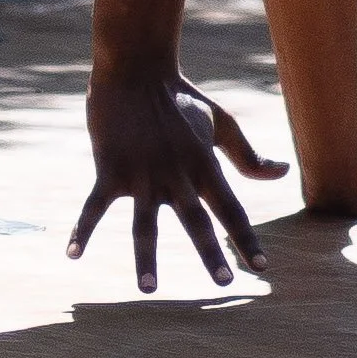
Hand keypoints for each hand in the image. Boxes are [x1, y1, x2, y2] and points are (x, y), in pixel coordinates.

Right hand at [70, 69, 288, 292]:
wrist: (136, 68)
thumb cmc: (181, 98)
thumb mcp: (221, 123)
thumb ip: (248, 155)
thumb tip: (283, 172)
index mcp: (203, 165)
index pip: (231, 209)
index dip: (247, 239)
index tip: (262, 268)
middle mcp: (176, 173)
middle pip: (196, 220)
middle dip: (210, 253)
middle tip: (224, 284)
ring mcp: (141, 173)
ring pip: (145, 223)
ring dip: (146, 257)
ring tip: (148, 289)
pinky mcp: (110, 169)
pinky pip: (95, 207)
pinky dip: (83, 230)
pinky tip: (73, 255)